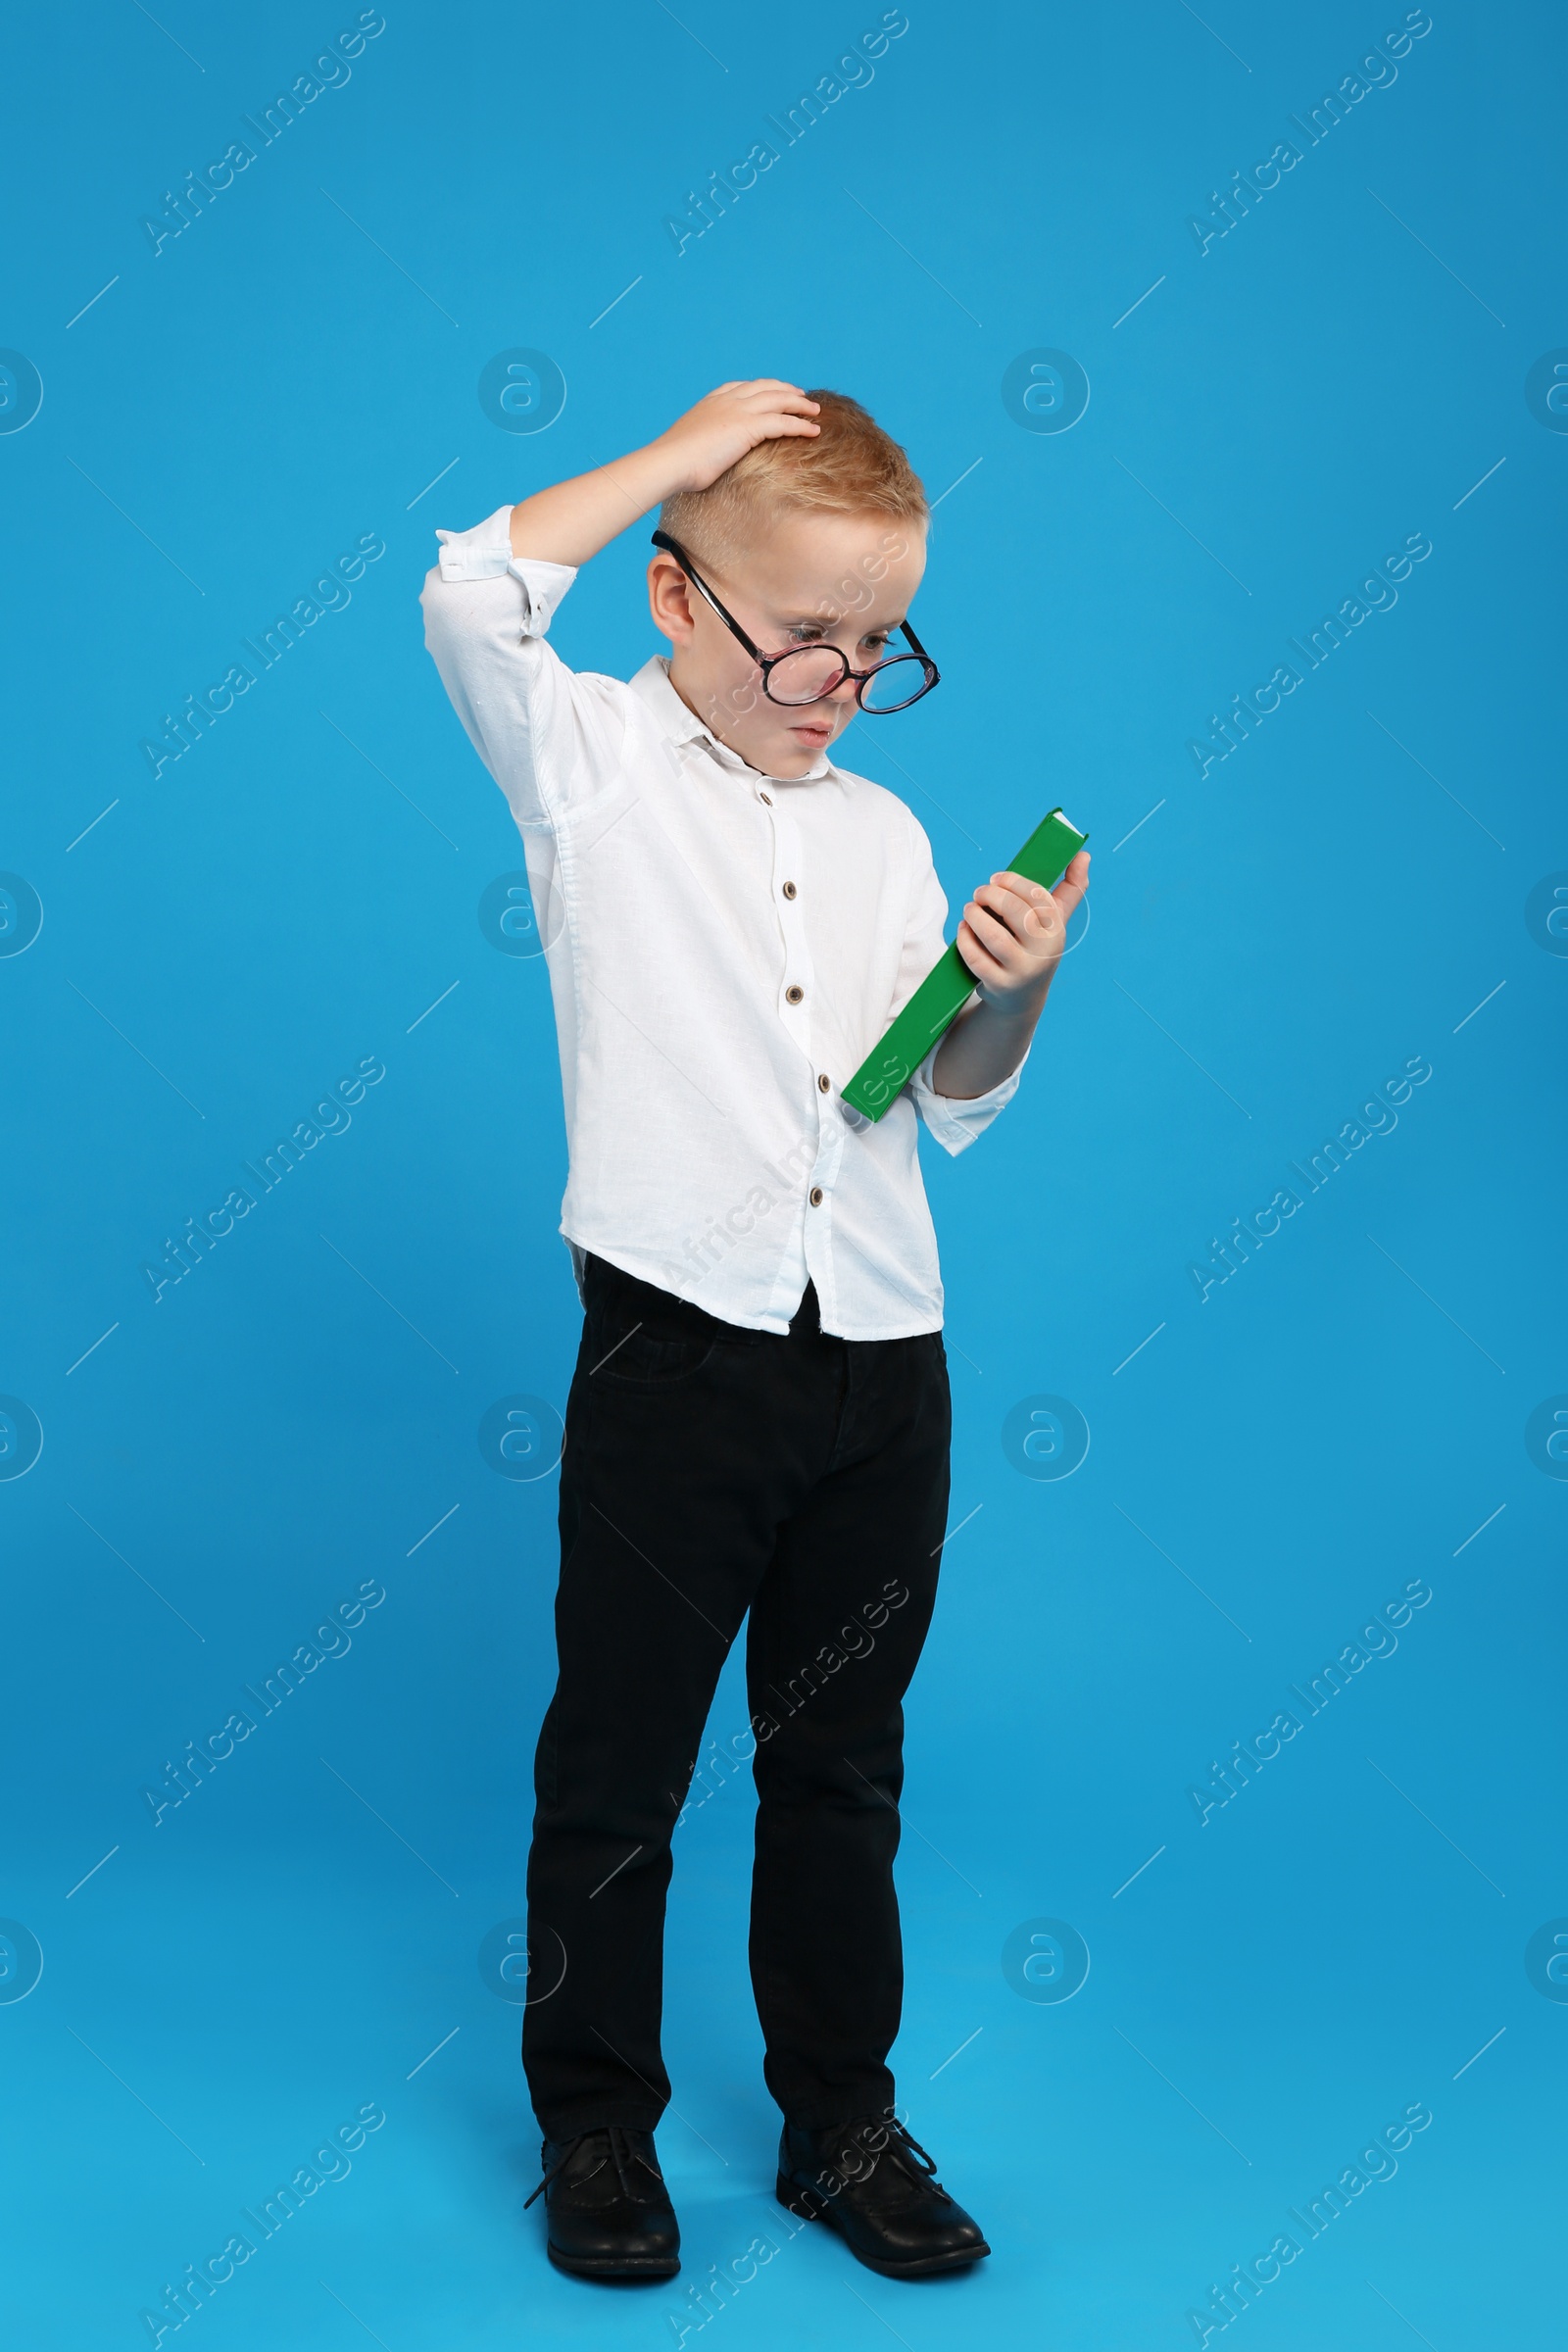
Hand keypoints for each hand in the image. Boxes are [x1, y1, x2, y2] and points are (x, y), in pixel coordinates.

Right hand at [652, 380, 820, 494]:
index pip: (741, 386)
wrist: (668, 463)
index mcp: (710, 402)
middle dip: (785, 390)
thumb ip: (699, 444)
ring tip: (815, 411)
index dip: (761, 387)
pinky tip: (814, 430)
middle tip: (801, 396)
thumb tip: (699, 459)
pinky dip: (800, 424)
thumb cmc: (673, 464)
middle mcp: (726, 400)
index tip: (773, 391)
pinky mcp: (747, 427)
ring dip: (800, 404)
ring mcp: (737, 411)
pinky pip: (783, 422)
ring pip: (778, 400)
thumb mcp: (687, 447)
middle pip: (764, 387)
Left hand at [954, 852, 1089, 1010]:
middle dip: (991, 895)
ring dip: (975, 916)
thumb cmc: (1036, 948)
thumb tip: (1084, 854)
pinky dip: (965, 939)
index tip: (996, 878)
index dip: (1012, 881)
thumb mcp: (1055, 921)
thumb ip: (1070, 888)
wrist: (1022, 997)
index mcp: (1056, 930)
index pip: (1036, 896)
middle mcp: (1043, 951)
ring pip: (993, 935)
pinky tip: (964, 929)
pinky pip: (976, 957)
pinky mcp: (999, 985)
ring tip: (969, 909)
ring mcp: (1021, 970)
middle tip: (979, 893)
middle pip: (1014, 911)